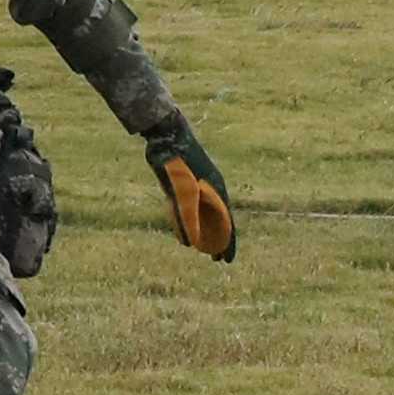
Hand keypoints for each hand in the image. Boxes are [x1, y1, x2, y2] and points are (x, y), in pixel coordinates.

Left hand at [150, 125, 236, 260]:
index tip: (227, 261)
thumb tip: (190, 243)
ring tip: (203, 250)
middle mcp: (211, 190)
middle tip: (217, 260)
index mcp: (217, 191)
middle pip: (218, 221)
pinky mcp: (185, 183)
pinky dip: (190, 222)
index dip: (228, 243)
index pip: (227, 224)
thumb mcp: (182, 191)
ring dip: (205, 233)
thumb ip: (186, 216)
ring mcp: (198, 186)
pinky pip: (191, 208)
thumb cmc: (177, 161)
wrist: (166, 134)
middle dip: (218, 241)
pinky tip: (183, 234)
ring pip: (204, 215)